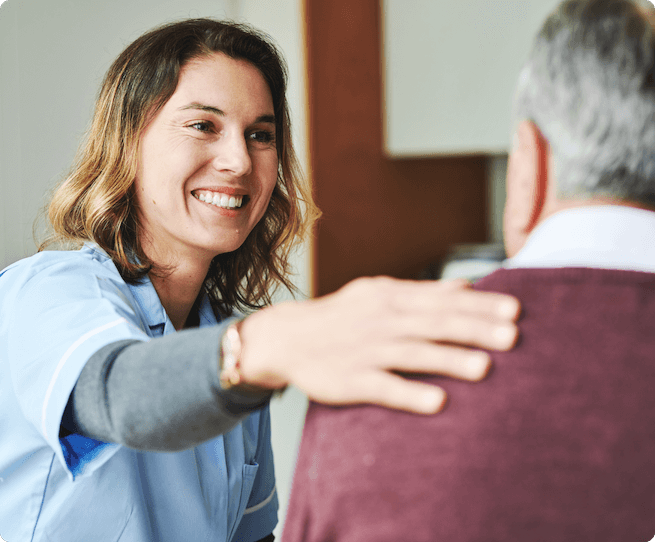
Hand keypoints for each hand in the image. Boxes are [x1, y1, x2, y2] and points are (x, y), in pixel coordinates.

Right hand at [237, 276, 519, 413]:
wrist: (288, 337)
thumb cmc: (342, 315)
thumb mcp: (379, 292)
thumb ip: (424, 291)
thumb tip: (468, 286)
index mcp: (390, 296)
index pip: (441, 299)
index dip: (479, 305)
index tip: (514, 310)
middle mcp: (380, 321)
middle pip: (433, 324)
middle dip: (474, 329)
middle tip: (513, 337)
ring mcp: (365, 350)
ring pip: (412, 354)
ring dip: (448, 359)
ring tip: (485, 367)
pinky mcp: (350, 380)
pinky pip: (383, 387)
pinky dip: (409, 393)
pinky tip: (438, 402)